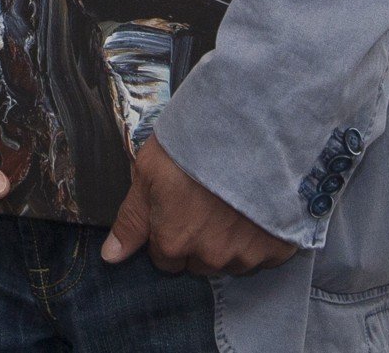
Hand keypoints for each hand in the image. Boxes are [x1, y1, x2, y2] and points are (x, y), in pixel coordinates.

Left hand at [100, 133, 297, 277]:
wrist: (251, 127)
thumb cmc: (195, 142)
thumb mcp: (150, 169)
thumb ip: (131, 219)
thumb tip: (111, 256)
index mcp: (174, 242)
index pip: (165, 257)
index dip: (170, 229)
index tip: (180, 204)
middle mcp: (210, 257)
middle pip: (198, 261)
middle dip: (200, 238)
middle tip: (207, 198)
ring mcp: (246, 254)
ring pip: (231, 259)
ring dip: (230, 238)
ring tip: (234, 197)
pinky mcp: (277, 247)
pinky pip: (265, 255)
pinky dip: (261, 236)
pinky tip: (257, 205)